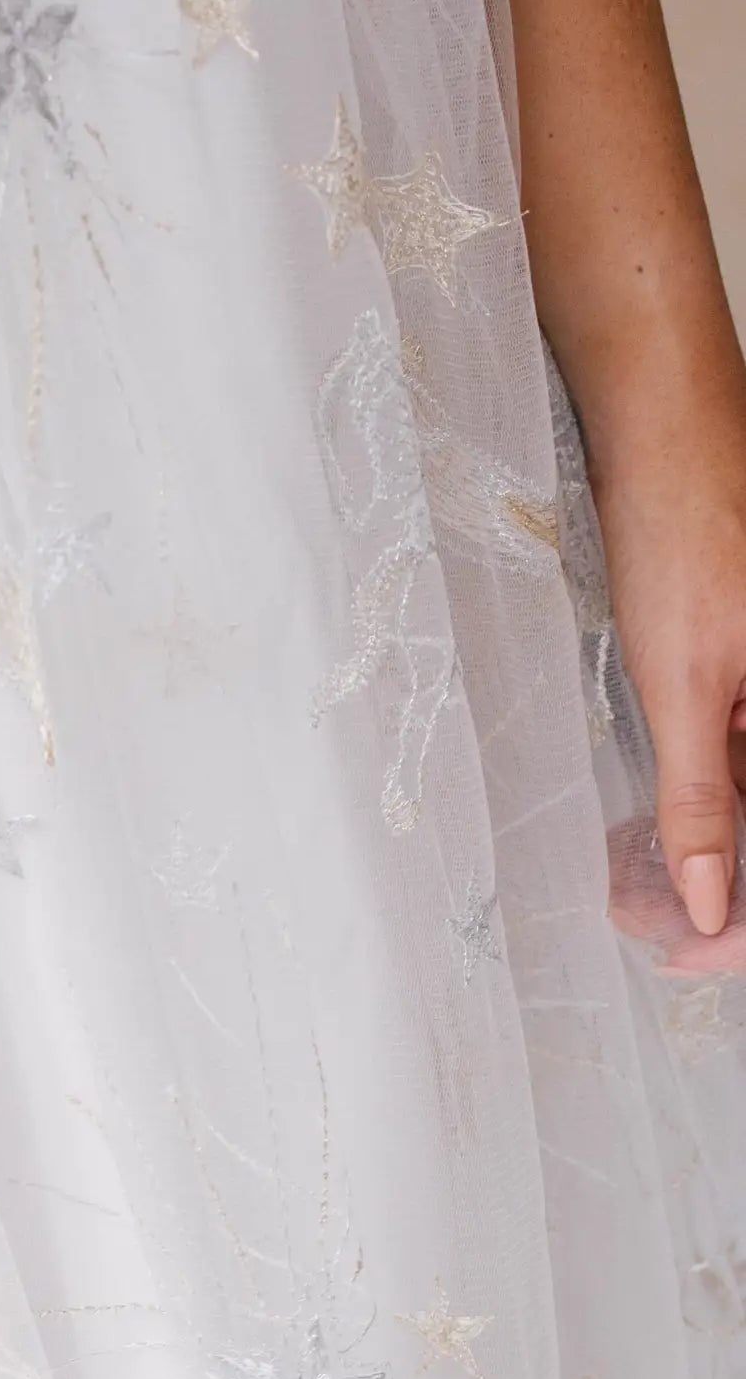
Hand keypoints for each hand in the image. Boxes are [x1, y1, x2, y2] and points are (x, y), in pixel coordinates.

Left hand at [596, 385, 745, 944]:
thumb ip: (703, 797)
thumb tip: (713, 906)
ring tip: (642, 903)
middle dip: (722, 890)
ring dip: (706, 854)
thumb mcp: (683, 681)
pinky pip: (738, 757)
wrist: (661, 422)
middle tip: (657, 939)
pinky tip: (655, 841)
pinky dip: (701, 802)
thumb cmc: (679, 530)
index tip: (695, 956)